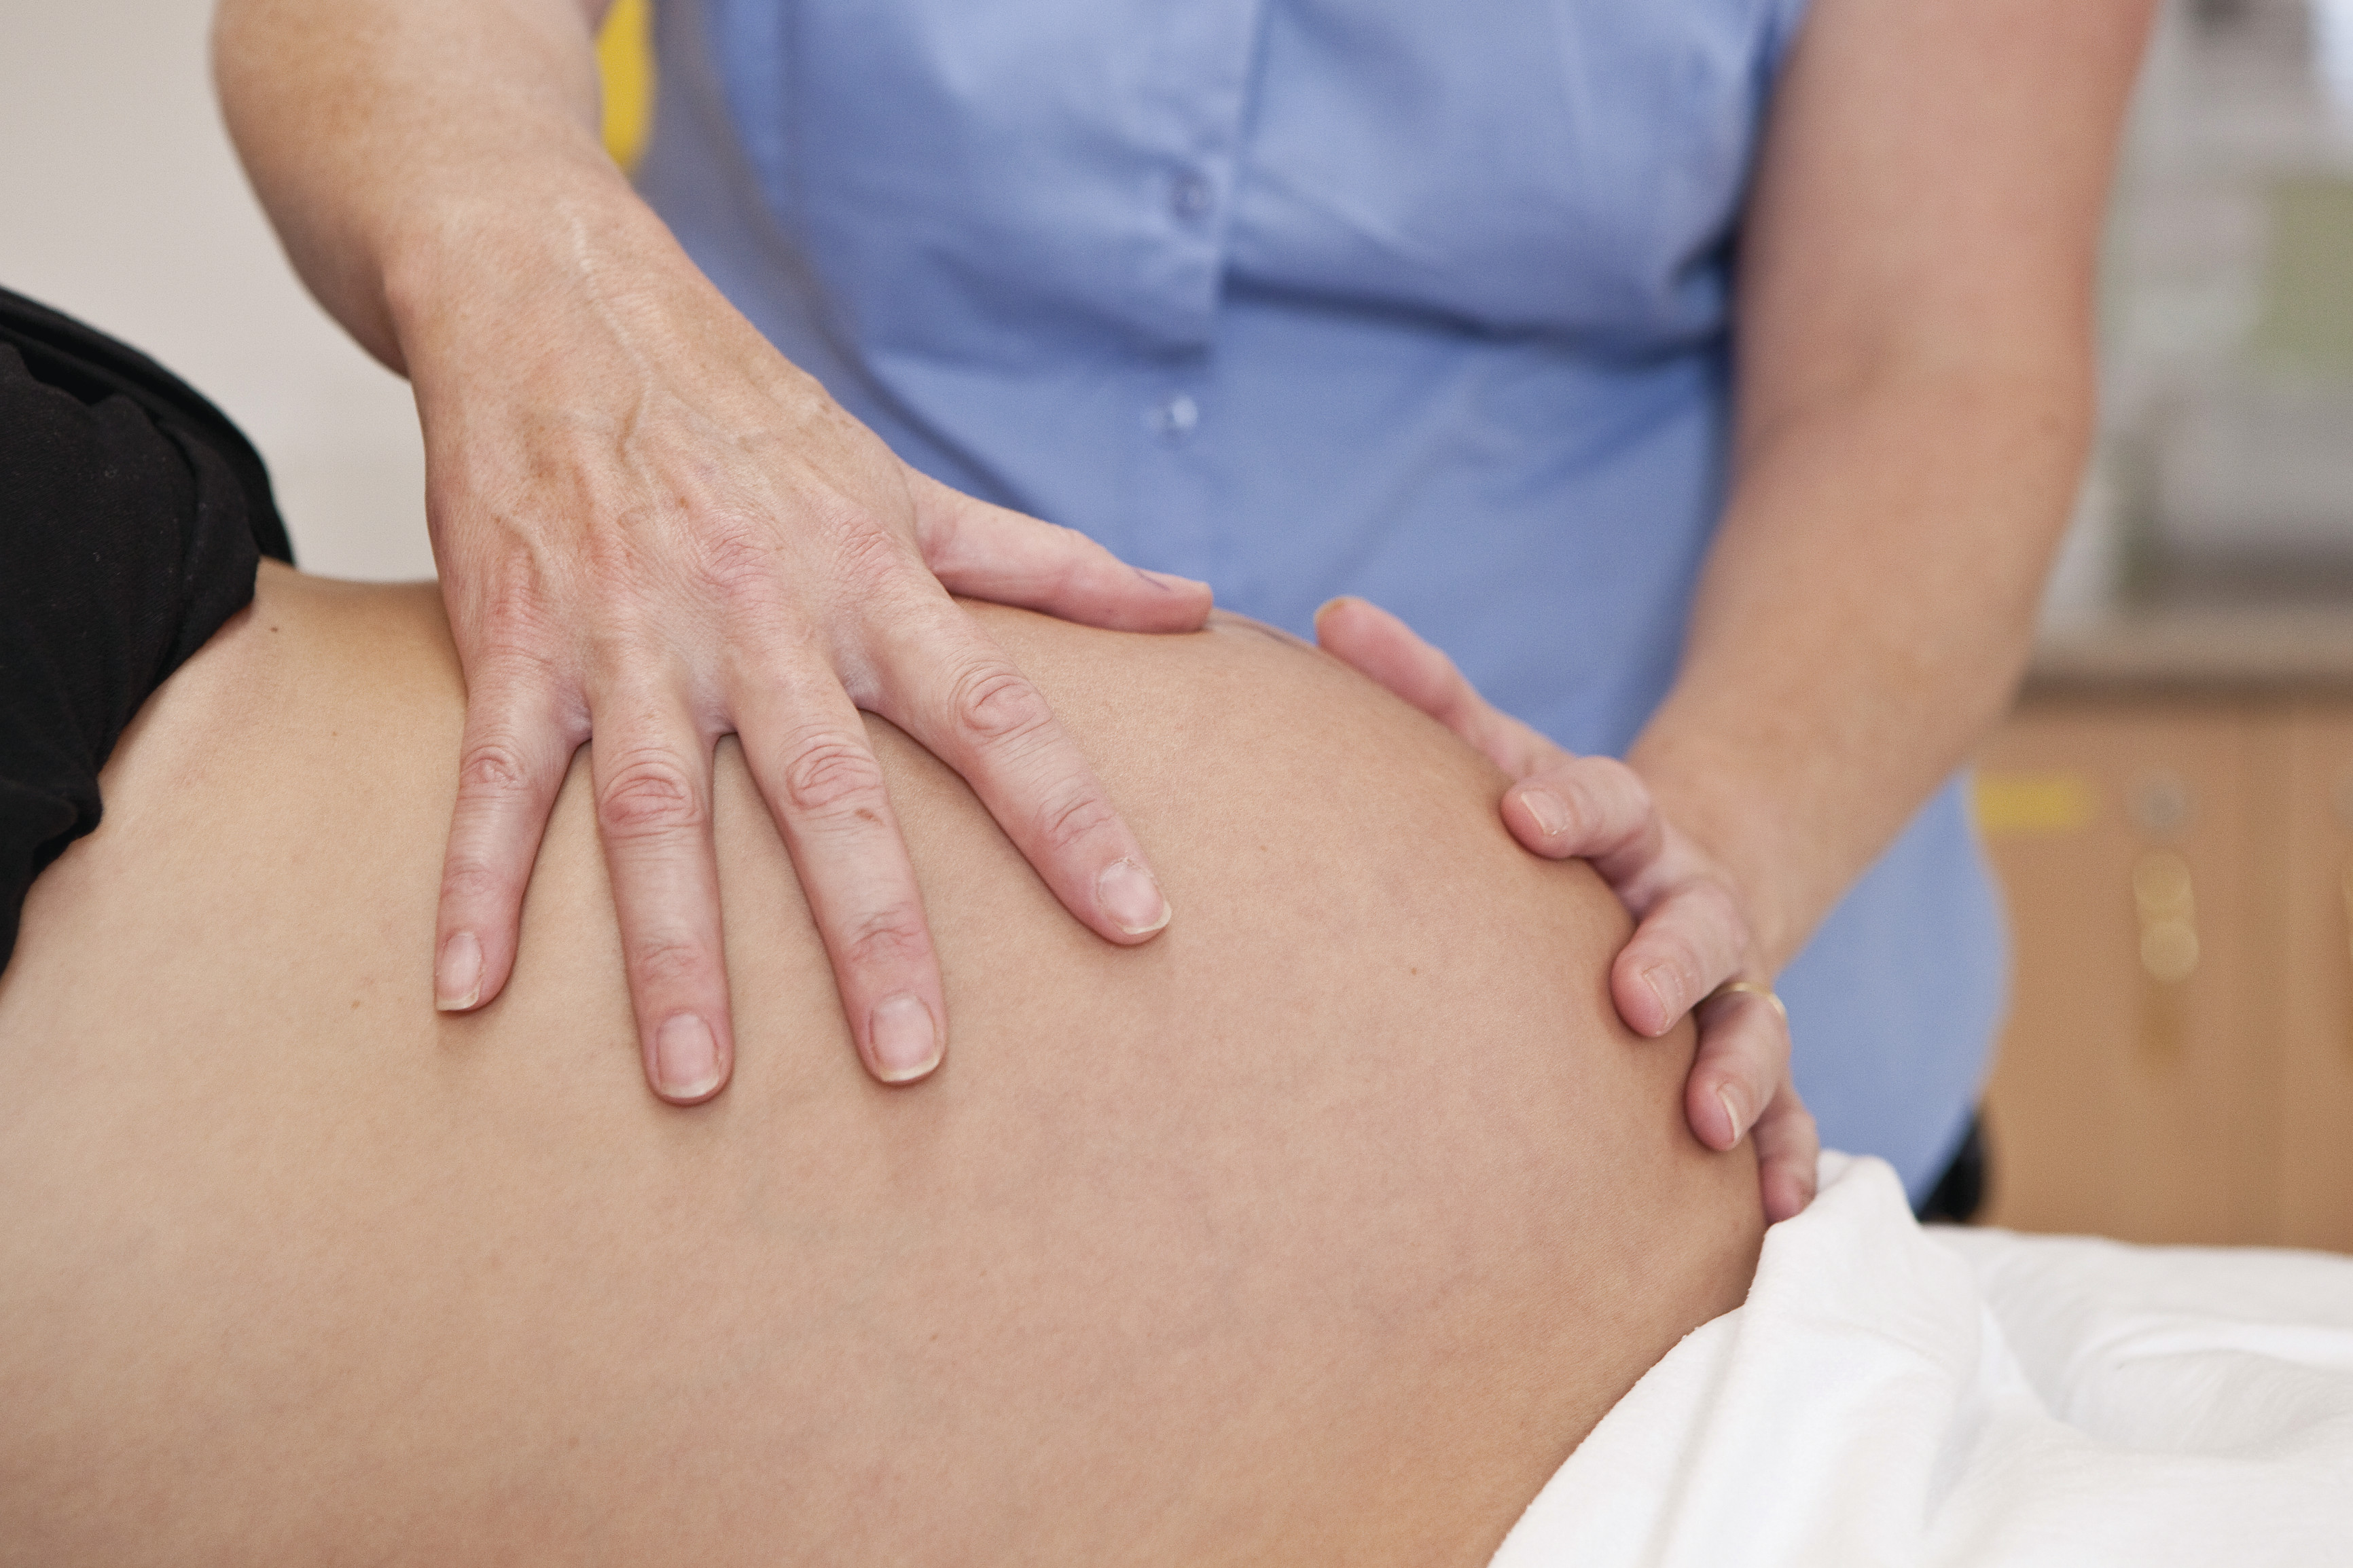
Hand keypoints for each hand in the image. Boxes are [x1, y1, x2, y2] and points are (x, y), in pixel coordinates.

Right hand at [414, 205, 1208, 1102]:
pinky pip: (497, 778)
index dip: (1073, 816)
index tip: (1139, 921)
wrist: (557, 297)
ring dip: (676, 950)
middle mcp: (760, 614)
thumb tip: (1192, 604)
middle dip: (873, 930)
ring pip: (662, 811)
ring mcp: (631, 633)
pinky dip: (476, 882)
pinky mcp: (515, 641)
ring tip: (696, 1081)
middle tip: (912, 1060)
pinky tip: (466, 991)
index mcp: (871, 580)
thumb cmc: (749, 413)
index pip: (998, 711)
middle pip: (830, 789)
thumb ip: (1045, 563)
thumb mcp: (904, 484)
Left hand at [1315, 598, 1816, 1220]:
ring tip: (1706, 1122)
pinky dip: (1788, 1155)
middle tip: (1630, 995)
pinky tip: (1780, 1207)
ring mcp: (1730, 988)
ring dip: (1741, 1072)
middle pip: (1697, 923)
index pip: (1607, 799)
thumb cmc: (1546, 825)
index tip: (1522, 816)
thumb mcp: (1495, 754)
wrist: (1661, 876)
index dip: (1571, 806)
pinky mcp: (1750, 1064)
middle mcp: (1690, 903)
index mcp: (1625, 824)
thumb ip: (1422, 690)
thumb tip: (1330, 613)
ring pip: (1754, 1027)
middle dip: (1672, 957)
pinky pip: (1787, 1115)